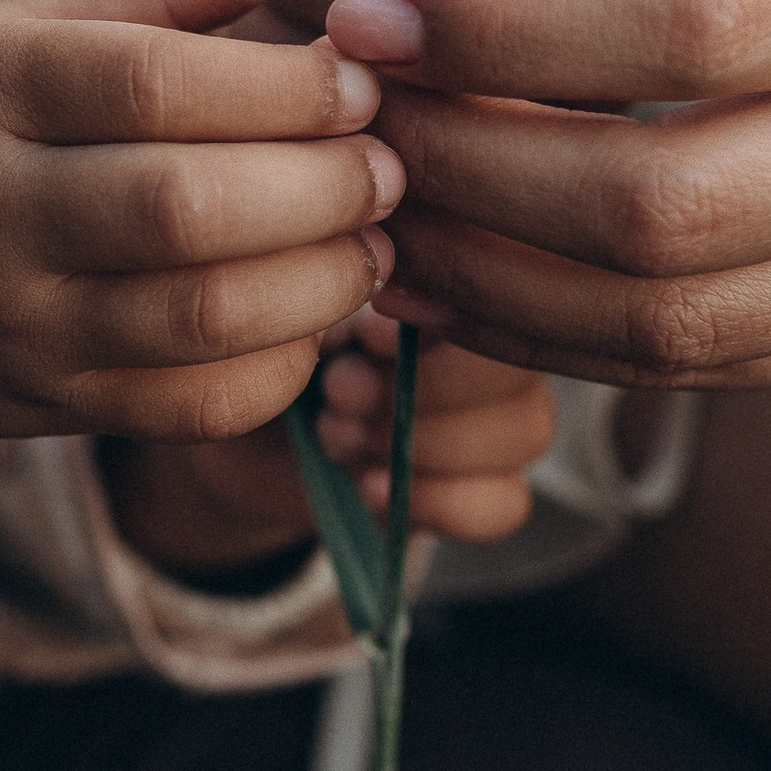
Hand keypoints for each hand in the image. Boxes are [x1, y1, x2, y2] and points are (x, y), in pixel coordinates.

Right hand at [0, 0, 401, 448]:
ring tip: (373, 242)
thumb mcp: (7, 29)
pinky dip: (278, 369)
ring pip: (198, 316)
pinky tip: (313, 321)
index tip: (358, 80)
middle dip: (322, 186)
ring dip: (321, 282)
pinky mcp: (42, 405)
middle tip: (390, 167)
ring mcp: (12, 320)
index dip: (284, 84)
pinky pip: (186, 405)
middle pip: (185, 207)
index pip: (152, 84)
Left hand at [102, 311, 555, 573]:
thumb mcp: (301, 304)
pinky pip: (506, 503)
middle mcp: (507, 331)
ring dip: (419, 443)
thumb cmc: (282, 338)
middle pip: (522, 363)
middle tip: (338, 391)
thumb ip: (344, 290)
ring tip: (336, 431)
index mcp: (469, 267)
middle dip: (419, 390)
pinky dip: (436, 501)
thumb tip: (375, 306)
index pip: (507, 286)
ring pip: (525, 432)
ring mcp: (508, 410)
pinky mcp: (489, 485)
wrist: (245, 427)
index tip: (366, 335)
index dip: (440, 322)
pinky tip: (370, 485)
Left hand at [325, 0, 770, 389]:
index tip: (370, 18)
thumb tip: (392, 11)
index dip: (505, 38)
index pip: (692, 27)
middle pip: (671, 204)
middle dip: (474, 173)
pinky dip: (547, 333)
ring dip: (489, 278)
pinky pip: (689, 368)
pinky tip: (457, 278)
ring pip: (668, 318)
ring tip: (385, 216)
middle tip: (361, 132)